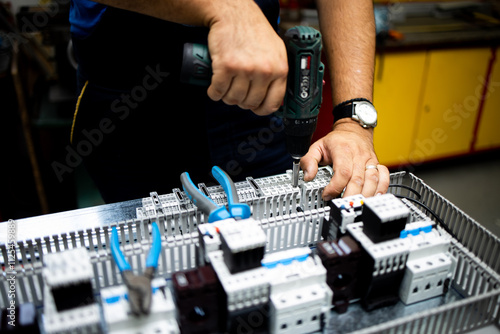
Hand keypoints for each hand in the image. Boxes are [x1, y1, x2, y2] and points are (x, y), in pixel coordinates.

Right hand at [206, 0, 287, 114]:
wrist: (234, 13)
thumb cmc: (253, 30)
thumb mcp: (276, 51)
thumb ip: (278, 72)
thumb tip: (275, 97)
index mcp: (279, 69)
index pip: (272, 103)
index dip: (260, 109)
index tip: (254, 108)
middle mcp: (264, 71)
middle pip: (250, 103)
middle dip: (240, 101)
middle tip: (236, 92)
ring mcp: (245, 69)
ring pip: (233, 99)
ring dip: (226, 97)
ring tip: (225, 88)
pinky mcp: (226, 67)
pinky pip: (218, 91)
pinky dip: (214, 93)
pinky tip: (214, 89)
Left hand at [301, 120, 389, 199]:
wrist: (354, 130)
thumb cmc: (337, 141)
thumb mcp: (317, 147)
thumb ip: (309, 161)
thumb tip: (307, 176)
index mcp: (343, 150)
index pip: (342, 172)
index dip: (335, 187)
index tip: (327, 194)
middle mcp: (358, 155)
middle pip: (357, 180)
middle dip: (349, 196)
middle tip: (341, 204)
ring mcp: (369, 160)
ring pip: (372, 180)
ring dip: (365, 195)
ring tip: (356, 204)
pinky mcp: (377, 164)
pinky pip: (384, 176)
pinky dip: (382, 188)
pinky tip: (375, 196)